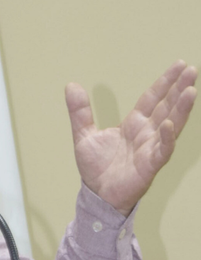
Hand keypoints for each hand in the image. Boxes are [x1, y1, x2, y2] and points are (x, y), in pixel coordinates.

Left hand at [65, 61, 196, 215]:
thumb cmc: (95, 168)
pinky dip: (165, 138)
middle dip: (179, 89)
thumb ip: (80, 111)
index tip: (179, 65)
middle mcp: (147, 134)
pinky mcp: (150, 165)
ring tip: (190, 90)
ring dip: (181, 109)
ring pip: (170, 125)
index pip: (153, 99)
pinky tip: (168, 125)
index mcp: (134, 125)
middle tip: (192, 70)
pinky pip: (161, 150)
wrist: (97, 194)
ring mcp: (151, 148)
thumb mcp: (83, 135)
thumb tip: (71, 85)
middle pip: (167, 107)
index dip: (165, 83)